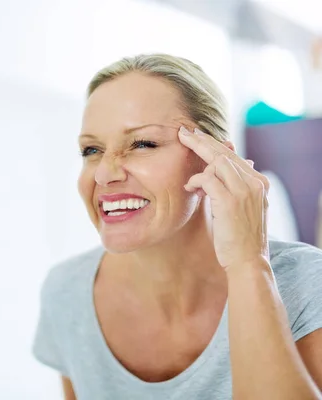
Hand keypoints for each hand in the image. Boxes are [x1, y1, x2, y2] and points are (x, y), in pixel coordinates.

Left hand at [179, 126, 268, 268]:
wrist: (247, 260)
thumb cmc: (239, 236)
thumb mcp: (241, 207)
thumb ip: (234, 187)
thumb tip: (221, 168)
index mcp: (259, 182)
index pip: (232, 156)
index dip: (213, 144)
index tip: (196, 136)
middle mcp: (254, 182)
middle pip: (224, 153)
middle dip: (201, 141)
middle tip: (183, 132)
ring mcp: (243, 190)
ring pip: (216, 161)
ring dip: (197, 164)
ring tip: (187, 176)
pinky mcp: (229, 200)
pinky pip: (207, 178)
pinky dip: (195, 180)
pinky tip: (189, 188)